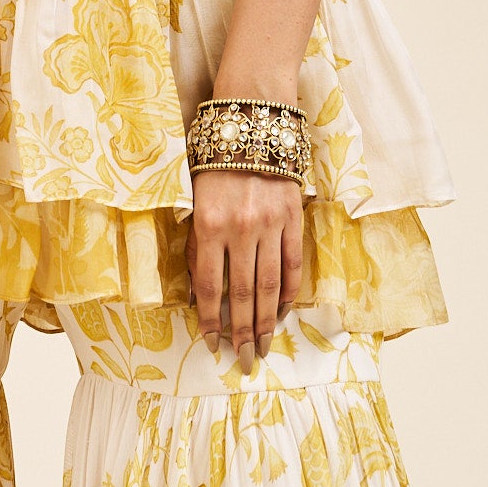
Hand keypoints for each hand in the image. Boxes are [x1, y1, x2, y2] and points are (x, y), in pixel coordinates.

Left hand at [186, 165, 303, 371]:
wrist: (250, 125)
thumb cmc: (214, 166)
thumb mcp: (194, 203)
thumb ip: (196, 247)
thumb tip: (199, 296)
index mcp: (209, 225)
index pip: (210, 287)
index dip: (210, 320)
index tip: (212, 343)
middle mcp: (240, 228)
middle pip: (242, 294)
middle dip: (243, 333)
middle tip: (245, 361)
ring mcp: (270, 224)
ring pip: (269, 286)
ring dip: (267, 322)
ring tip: (264, 347)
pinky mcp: (293, 218)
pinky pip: (292, 264)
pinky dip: (288, 292)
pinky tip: (283, 312)